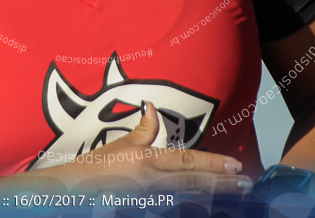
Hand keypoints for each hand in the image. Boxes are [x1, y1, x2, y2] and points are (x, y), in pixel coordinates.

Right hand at [38, 101, 252, 194]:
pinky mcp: (142, 211)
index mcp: (145, 161)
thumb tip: (152, 107)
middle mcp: (150, 182)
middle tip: (247, 183)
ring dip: (214, 198)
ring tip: (237, 197)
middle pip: (194, 184)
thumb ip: (141, 131)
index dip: (214, 164)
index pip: (187, 162)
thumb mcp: (117, 147)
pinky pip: (173, 210)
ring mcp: (148, 201)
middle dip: (223, 184)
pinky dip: (192, 208)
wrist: (68, 194)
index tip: (236, 166)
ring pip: (189, 200)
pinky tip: (209, 208)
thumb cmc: (90, 169)